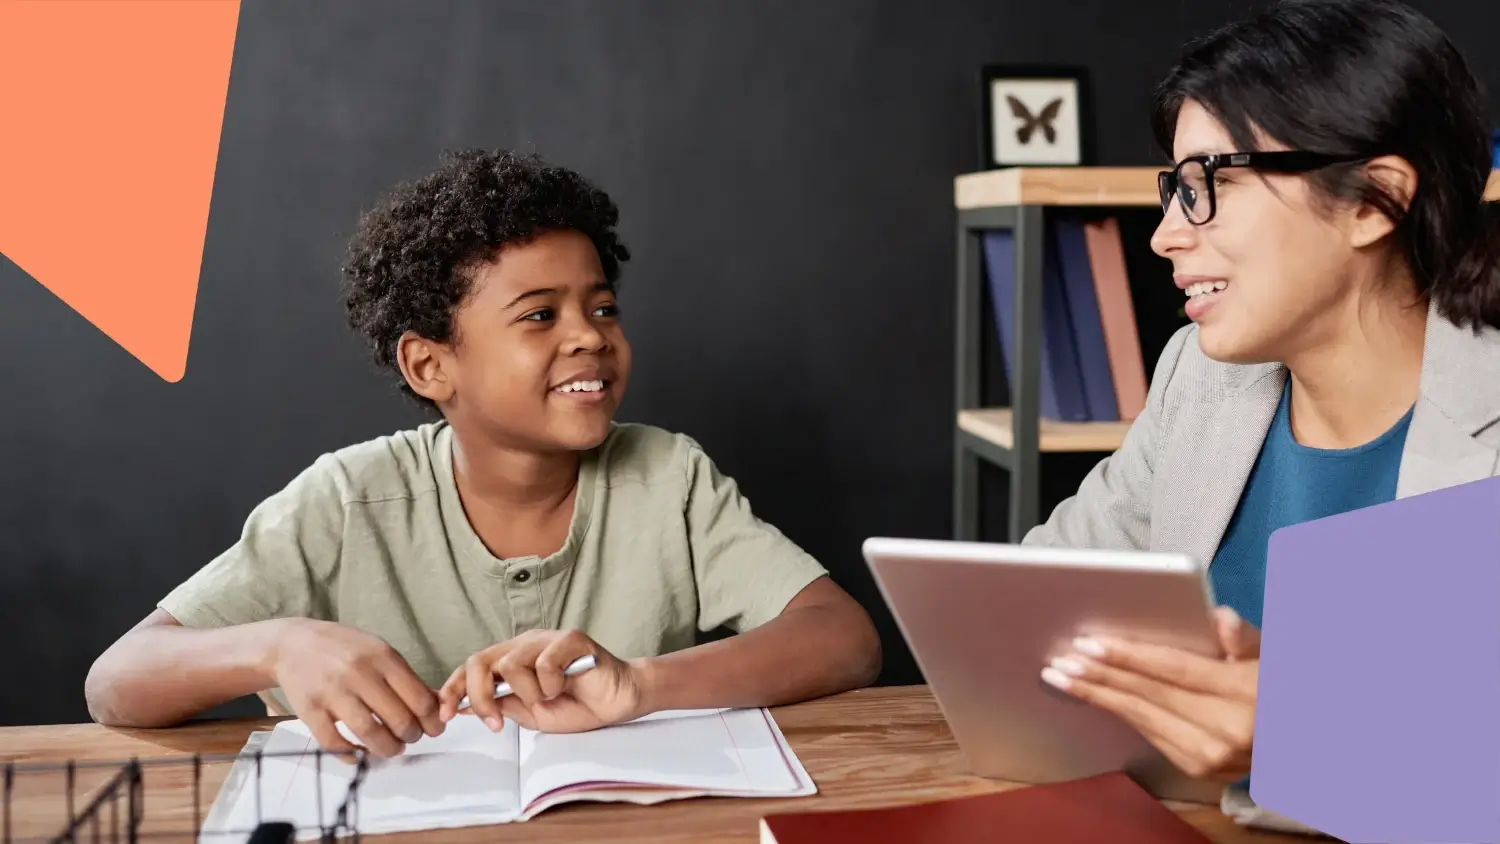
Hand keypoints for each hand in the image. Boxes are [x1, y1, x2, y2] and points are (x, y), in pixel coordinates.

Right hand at [265, 619, 442, 757]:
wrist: (292, 644)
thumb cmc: (344, 649)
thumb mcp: (379, 652)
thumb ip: (406, 678)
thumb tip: (437, 705)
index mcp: (382, 657)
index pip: (419, 698)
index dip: (432, 721)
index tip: (435, 729)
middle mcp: (359, 673)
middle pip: (398, 719)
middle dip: (412, 736)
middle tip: (412, 738)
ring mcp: (332, 692)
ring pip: (369, 733)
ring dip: (388, 749)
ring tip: (393, 748)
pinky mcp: (310, 710)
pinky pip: (334, 742)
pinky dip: (352, 754)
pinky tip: (361, 753)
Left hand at [437, 630, 646, 733]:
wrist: (618, 701)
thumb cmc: (578, 705)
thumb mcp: (530, 714)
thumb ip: (502, 705)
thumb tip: (463, 706)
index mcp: (512, 659)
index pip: (471, 667)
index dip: (453, 689)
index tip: (444, 715)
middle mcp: (525, 644)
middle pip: (480, 661)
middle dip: (479, 697)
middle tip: (495, 723)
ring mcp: (546, 638)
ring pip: (511, 664)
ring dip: (527, 694)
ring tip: (549, 699)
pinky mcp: (570, 639)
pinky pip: (543, 663)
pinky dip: (551, 684)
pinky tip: (566, 686)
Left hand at [1039, 606, 1259, 781]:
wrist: (1303, 741)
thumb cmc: (1277, 685)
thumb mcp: (1273, 654)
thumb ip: (1244, 635)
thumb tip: (1218, 617)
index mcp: (1245, 694)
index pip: (1175, 670)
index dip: (1130, 657)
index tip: (1090, 644)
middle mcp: (1227, 731)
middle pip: (1150, 696)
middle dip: (1101, 676)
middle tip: (1060, 659)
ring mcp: (1212, 756)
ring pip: (1142, 718)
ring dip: (1098, 697)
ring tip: (1061, 677)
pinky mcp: (1198, 769)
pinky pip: (1149, 733)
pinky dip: (1119, 711)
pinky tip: (1094, 694)